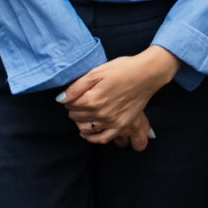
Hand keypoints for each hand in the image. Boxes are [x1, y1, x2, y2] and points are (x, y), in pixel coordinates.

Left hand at [59, 46, 179, 149]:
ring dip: (81, 121)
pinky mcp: (121, 126)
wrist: (146, 74)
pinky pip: (102, 139)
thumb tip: (60, 99)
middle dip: (74, 109)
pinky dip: (92, 137)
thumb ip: (76, 87)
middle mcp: (100, 114)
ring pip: (85, 129)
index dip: (69, 98)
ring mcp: (111, 122)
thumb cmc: (122, 69)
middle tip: (81, 100)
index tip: (75, 93)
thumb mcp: (96, 72)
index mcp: (92, 99)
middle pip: (75, 117)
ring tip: (85, 112)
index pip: (69, 105)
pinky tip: (88, 132)